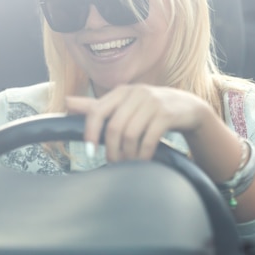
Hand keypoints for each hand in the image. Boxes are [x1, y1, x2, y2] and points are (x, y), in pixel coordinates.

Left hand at [65, 84, 212, 161]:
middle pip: (114, 127)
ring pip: (131, 134)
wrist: (188, 107)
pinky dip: (143, 154)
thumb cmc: (149, 108)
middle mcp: (136, 93)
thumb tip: (66, 102)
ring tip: (128, 163)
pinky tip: (142, 161)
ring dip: (127, 154)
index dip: (90, 133)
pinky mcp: (167, 114)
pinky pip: (149, 139)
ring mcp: (153, 103)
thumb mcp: (123, 104)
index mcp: (121, 91)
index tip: (90, 152)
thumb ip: (95, 105)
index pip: (97, 111)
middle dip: (111, 150)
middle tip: (113, 163)